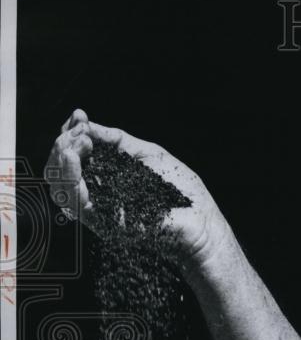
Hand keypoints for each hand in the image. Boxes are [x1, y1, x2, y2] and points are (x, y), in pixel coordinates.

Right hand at [44, 109, 230, 267]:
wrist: (201, 222)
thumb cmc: (182, 192)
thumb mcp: (148, 153)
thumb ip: (117, 140)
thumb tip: (86, 124)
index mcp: (109, 177)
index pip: (75, 156)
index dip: (71, 133)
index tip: (79, 116)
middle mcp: (100, 194)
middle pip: (60, 170)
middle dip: (63, 143)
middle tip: (79, 131)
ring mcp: (101, 210)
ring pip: (61, 185)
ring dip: (62, 157)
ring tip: (77, 143)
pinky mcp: (105, 223)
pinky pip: (76, 201)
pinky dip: (70, 176)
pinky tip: (76, 157)